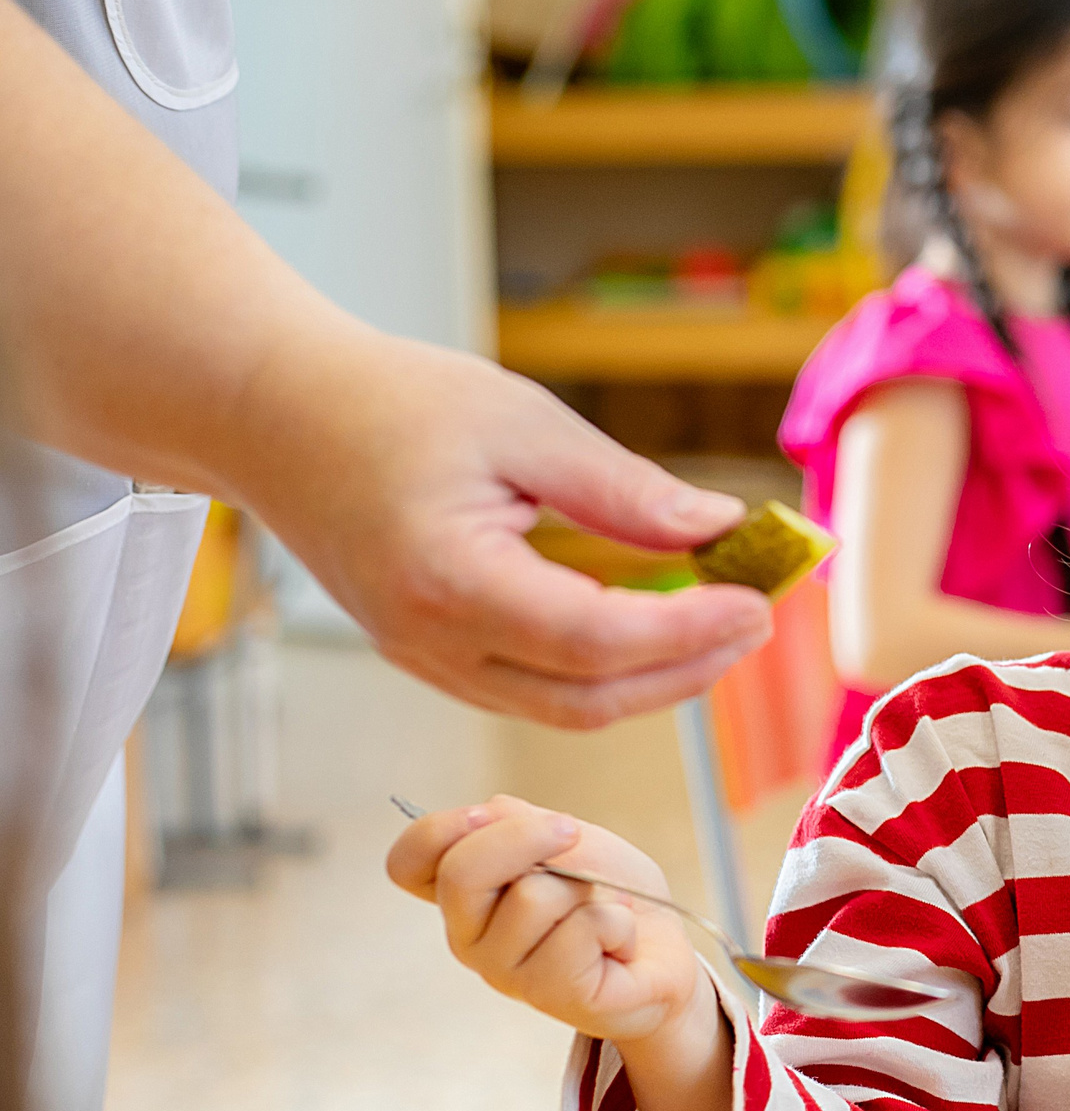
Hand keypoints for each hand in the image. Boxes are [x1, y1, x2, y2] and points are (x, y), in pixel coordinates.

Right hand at [237, 333, 772, 727]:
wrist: (270, 415)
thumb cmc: (384, 403)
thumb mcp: (521, 423)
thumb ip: (623, 489)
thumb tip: (718, 527)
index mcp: (450, 583)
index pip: (598, 640)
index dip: (690, 631)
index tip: (758, 601)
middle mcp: (433, 643)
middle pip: (591, 700)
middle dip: (689, 668)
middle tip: (759, 618)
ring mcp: (426, 660)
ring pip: (565, 707)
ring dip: (655, 678)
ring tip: (722, 622)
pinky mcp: (430, 654)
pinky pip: (534, 688)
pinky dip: (605, 670)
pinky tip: (654, 624)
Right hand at [386, 795, 711, 1050]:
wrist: (664, 952)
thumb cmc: (610, 894)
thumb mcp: (566, 840)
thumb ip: (517, 824)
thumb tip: (487, 814)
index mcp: (463, 897)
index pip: (407, 863)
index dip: (439, 829)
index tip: (489, 814)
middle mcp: (471, 938)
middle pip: (462, 873)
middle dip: (526, 838)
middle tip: (572, 834)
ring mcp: (507, 973)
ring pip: (533, 897)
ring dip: (587, 888)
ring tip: (601, 910)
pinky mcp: (554, 995)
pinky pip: (583, 929)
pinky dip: (618, 920)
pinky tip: (619, 943)